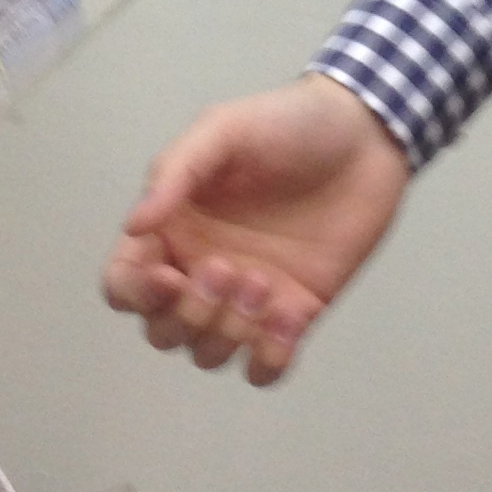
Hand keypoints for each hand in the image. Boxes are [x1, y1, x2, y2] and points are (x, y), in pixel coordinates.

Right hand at [102, 74, 409, 384]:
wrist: (367, 136)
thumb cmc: (288, 123)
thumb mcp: (224, 130)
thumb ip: (176, 173)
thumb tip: (133, 226)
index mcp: (173, 229)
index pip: (125, 285)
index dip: (136, 294)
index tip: (171, 275)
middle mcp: (201, 269)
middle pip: (163, 331)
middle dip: (188, 315)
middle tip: (228, 269)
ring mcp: (248, 298)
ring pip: (209, 354)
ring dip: (229, 332)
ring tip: (265, 283)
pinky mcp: (294, 314)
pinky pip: (264, 367)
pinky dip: (269, 357)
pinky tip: (290, 315)